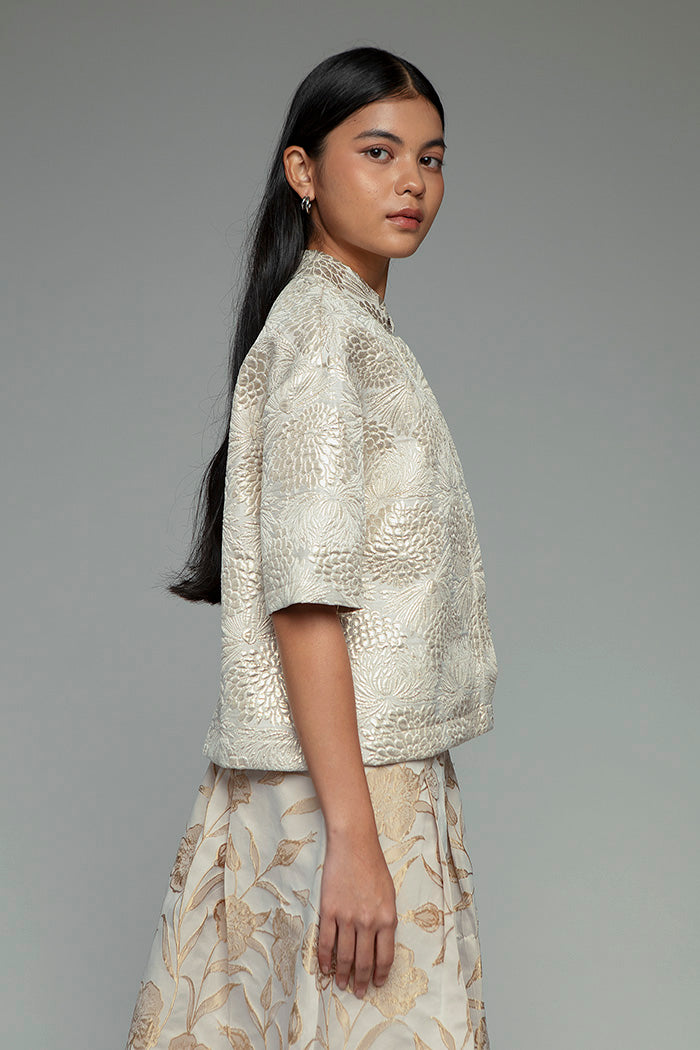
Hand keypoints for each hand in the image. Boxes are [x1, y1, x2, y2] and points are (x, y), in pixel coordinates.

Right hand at [317, 826, 397, 997]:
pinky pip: (326, 942)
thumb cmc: (373, 867)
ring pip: (345, 956)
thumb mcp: (389, 895)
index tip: (376, 984)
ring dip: (343, 974)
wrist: (354, 845)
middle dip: (361, 981)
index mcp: (387, 918)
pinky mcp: (329, 911)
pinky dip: (324, 958)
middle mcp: (368, 922)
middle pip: (364, 961)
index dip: (380, 974)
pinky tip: (324, 968)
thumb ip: (385, 921)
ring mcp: (347, 918)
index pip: (385, 957)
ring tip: (342, 984)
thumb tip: (379, 945)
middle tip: (358, 992)